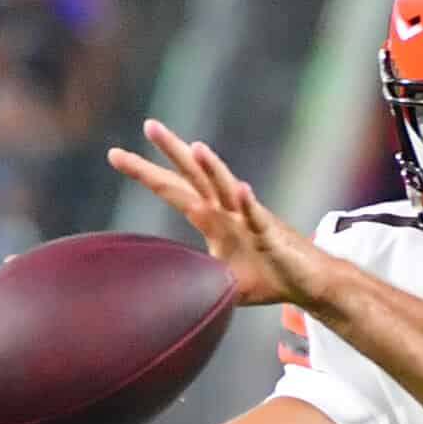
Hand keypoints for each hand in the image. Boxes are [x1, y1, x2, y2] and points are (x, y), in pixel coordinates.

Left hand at [108, 121, 330, 310]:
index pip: (173, 189)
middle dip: (172, 151)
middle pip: (194, 175)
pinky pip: (258, 218)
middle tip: (150, 125)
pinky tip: (241, 190)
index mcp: (212, 217)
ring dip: (213, 169)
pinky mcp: (271, 237)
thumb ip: (195, 281)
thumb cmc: (267, 276)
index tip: (114, 154)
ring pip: (227, 189)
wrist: (308, 282)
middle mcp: (228, 210)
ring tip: (197, 147)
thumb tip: (166, 298)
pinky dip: (249, 205)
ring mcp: (249, 220)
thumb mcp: (222, 281)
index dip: (146, 173)